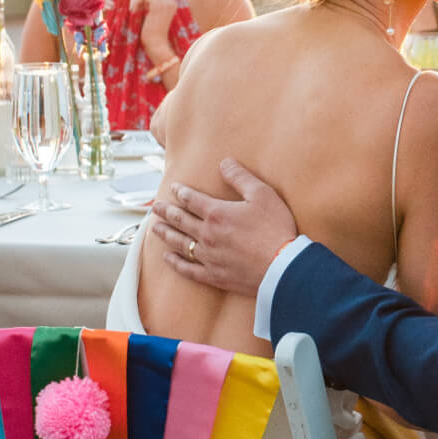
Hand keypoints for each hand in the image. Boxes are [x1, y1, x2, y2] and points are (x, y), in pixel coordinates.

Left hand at [132, 0, 183, 85]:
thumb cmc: (153, 35)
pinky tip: (132, 10)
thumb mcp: (153, 17)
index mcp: (172, 4)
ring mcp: (166, 3)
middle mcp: (171, 2)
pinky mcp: (158, 6)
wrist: (157, 45)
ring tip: (132, 7)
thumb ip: (151, 5)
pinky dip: (135, 1)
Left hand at [150, 159, 296, 297]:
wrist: (282, 267)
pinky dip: (175, 263)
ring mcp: (208, 256)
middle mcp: (207, 234)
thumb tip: (225, 163)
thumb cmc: (275, 229)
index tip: (173, 188)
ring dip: (165, 234)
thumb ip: (241, 177)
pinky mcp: (214, 275)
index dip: (181, 192)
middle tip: (155, 207)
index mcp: (217, 213)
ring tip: (155, 229)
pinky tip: (168, 258)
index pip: (191, 199)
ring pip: (179, 243)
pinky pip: (188, 269)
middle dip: (166, 212)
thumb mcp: (262, 194)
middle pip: (180, 220)